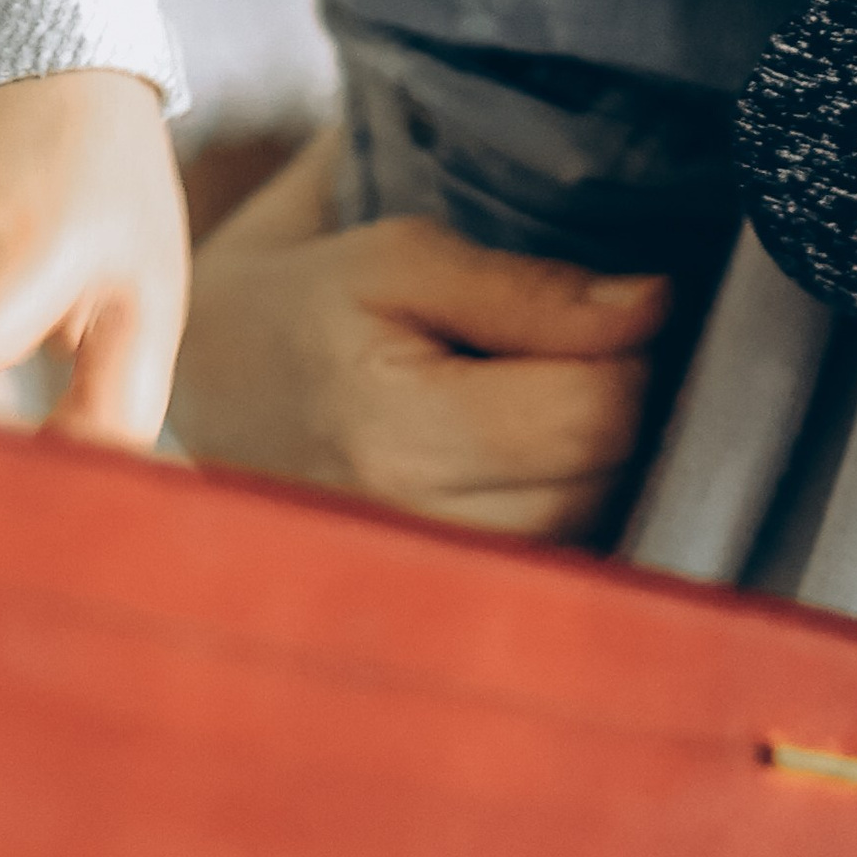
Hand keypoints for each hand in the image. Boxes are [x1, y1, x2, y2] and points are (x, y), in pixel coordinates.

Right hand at [171, 132, 663, 538]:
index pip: (596, 410)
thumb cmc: (307, 304)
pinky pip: (550, 552)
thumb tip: (651, 306)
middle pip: (604, 470)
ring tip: (534, 387)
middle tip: (569, 337)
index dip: (627, 342)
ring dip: (594, 451)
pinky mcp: (431, 599)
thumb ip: (529, 289)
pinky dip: (561, 495)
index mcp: (401, 435)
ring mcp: (421, 577)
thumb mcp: (404, 257)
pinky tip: (524, 447)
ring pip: (589, 519)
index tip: (608, 298)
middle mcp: (414, 528)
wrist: (204, 386)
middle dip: (617, 394)